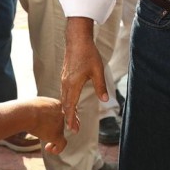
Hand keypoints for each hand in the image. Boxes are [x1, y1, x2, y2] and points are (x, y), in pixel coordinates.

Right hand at [29, 97, 67, 154]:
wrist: (27, 113)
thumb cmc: (25, 108)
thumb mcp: (34, 104)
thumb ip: (39, 109)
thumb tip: (33, 112)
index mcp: (56, 105)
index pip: (60, 113)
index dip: (55, 120)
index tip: (47, 124)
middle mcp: (61, 114)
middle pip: (60, 123)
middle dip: (54, 129)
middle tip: (46, 133)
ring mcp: (60, 124)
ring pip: (60, 133)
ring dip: (54, 140)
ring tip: (47, 146)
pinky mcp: (57, 135)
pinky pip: (62, 144)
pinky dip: (58, 149)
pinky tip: (50, 150)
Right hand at [60, 17, 106, 131]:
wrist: (77, 40)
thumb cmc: (88, 54)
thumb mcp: (98, 70)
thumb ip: (101, 86)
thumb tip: (105, 100)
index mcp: (73, 84)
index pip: (71, 106)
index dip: (72, 119)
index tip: (73, 129)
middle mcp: (66, 83)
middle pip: (66, 105)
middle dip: (70, 118)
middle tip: (74, 129)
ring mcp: (64, 79)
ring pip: (64, 99)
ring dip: (68, 110)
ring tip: (74, 119)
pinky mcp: (64, 76)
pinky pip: (64, 93)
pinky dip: (67, 101)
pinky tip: (71, 104)